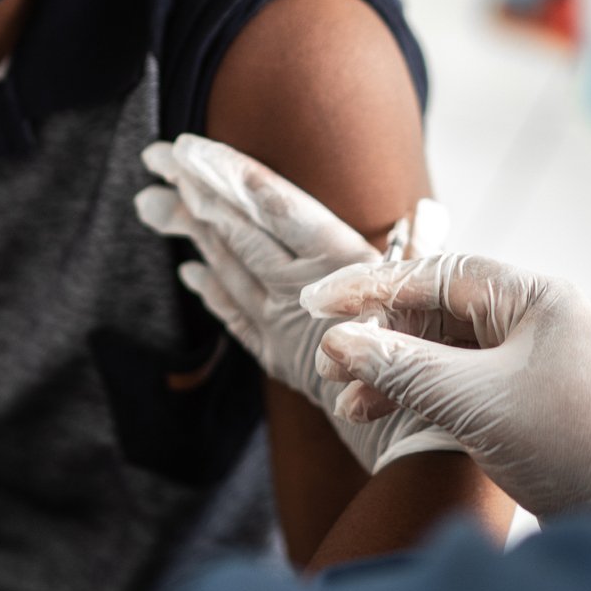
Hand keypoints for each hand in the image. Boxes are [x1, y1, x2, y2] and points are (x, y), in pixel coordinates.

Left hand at [135, 134, 461, 471]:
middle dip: (193, 190)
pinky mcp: (280, 359)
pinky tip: (188, 271)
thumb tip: (424, 215)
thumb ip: (418, 252)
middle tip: (154, 158)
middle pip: (237, 230)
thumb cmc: (436, 361)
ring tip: (154, 201)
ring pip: (228, 267)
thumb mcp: (434, 298)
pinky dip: (210, 290)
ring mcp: (282, 327)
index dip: (227, 172)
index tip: (188, 147)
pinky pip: (235, 317)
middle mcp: (300, 291)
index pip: (271, 204)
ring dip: (191, 232)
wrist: (417, 444)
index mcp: (338, 263)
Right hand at [304, 253, 590, 530]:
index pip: (437, 274)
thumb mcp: (477, 404)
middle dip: (378, 335)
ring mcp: (530, 359)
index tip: (318, 302)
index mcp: (534, 298)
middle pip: (435, 309)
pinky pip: (459, 380)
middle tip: (329, 360)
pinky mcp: (524, 398)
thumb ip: (403, 368)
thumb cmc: (572, 448)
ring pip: (442, 349)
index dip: (371, 286)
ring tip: (346, 399)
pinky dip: (419, 394)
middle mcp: (533, 318)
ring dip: (393, 370)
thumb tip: (336, 342)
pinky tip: (378, 411)